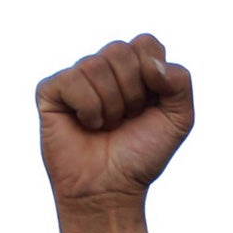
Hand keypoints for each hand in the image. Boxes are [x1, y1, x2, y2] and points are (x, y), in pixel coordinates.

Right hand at [37, 36, 193, 210]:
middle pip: (121, 51)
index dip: (153, 75)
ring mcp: (76, 77)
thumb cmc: (141, 156)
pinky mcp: (51, 91)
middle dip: (132, 94)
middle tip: (126, 120)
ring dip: (111, 106)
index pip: (146, 43)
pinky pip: (73, 81)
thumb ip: (181, 82)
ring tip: (107, 126)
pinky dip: (88, 109)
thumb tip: (152, 64)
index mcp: (134, 68)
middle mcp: (104, 68)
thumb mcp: (179, 120)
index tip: (150, 107)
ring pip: (97, 65)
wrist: (111, 189)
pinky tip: (86, 125)